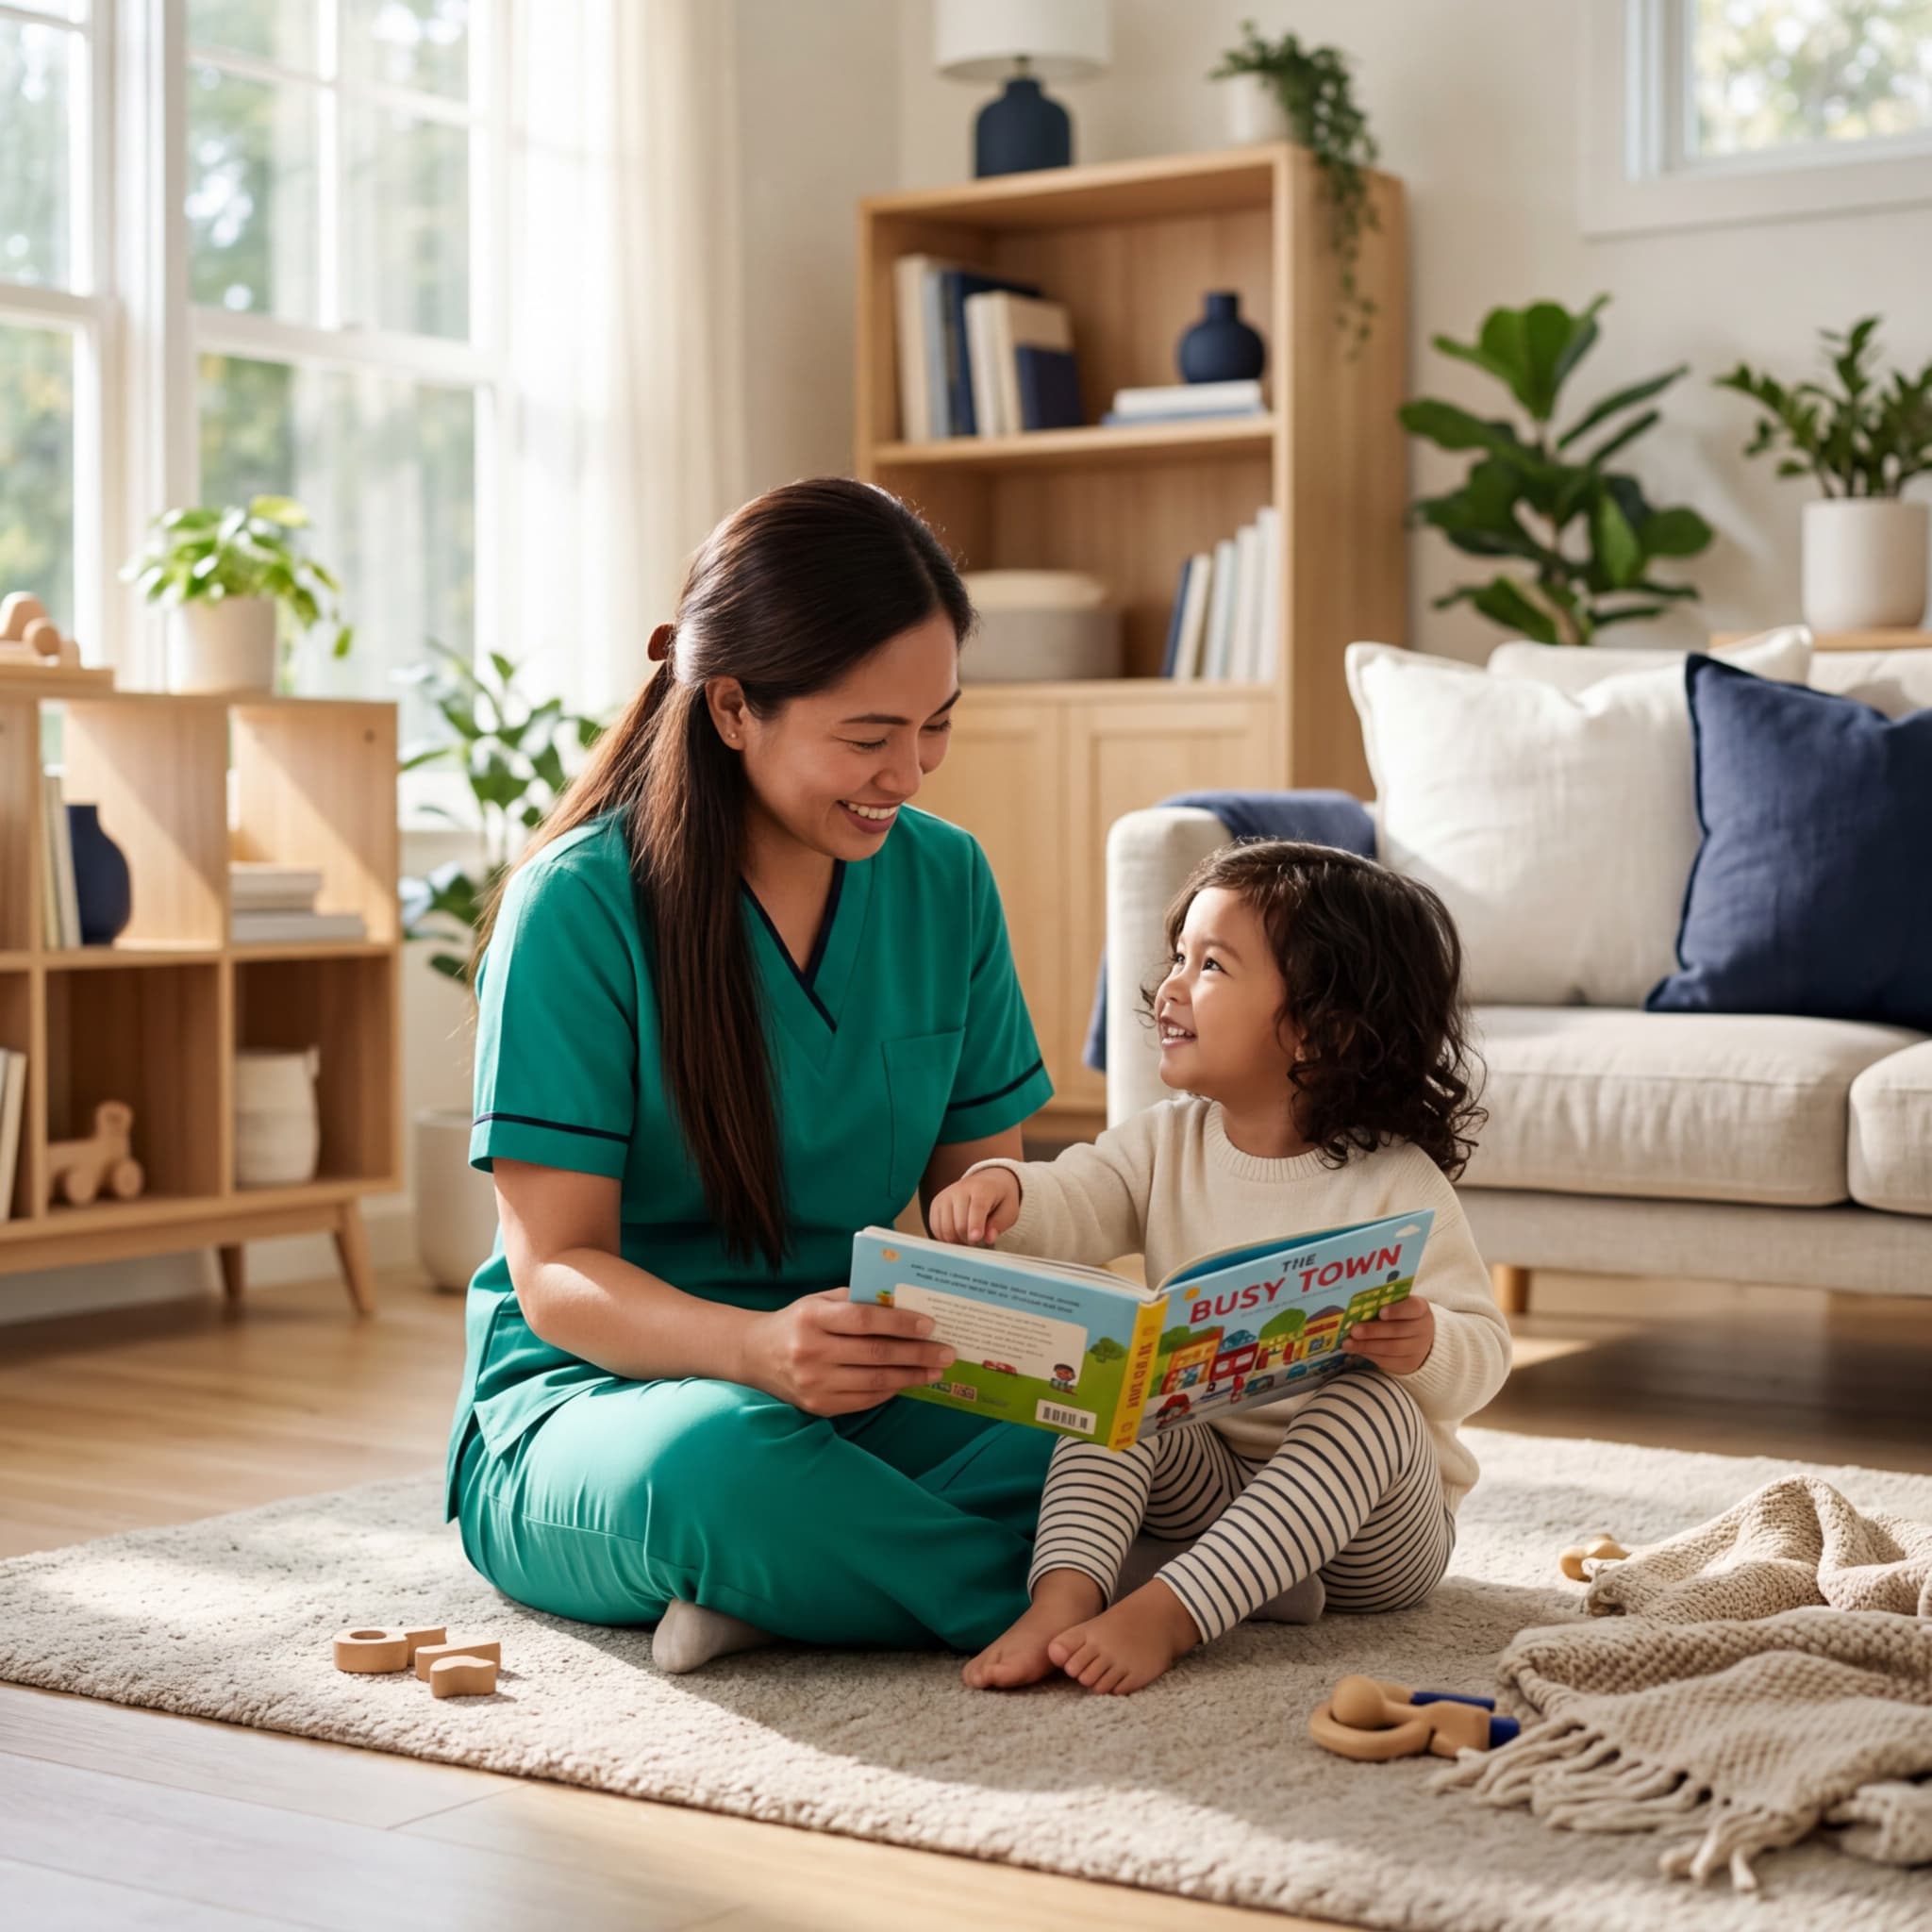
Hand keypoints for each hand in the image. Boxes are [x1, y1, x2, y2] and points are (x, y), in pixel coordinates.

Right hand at [741, 1287, 956, 1416]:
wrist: (755, 1356)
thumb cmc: (797, 1321)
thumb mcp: (820, 1301)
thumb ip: (857, 1301)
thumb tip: (904, 1306)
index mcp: (812, 1318)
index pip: (865, 1320)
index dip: (900, 1323)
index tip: (930, 1325)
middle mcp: (811, 1352)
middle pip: (876, 1354)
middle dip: (917, 1354)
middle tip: (946, 1352)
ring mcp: (814, 1383)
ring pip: (875, 1382)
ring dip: (911, 1376)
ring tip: (936, 1370)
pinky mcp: (818, 1406)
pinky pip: (864, 1400)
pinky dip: (890, 1390)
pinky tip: (908, 1381)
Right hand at [928, 1167, 1021, 1246]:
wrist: (987, 1181)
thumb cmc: (999, 1199)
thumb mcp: (1009, 1210)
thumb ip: (999, 1224)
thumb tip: (988, 1239)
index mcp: (982, 1188)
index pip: (977, 1208)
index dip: (975, 1225)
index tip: (976, 1238)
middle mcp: (960, 1189)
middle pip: (960, 1224)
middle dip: (969, 1240)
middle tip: (979, 1241)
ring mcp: (945, 1195)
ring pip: (945, 1228)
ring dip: (957, 1241)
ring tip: (969, 1238)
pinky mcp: (936, 1203)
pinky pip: (936, 1228)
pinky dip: (945, 1238)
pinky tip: (957, 1235)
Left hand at [1342, 1297, 1434, 1375]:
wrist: (1420, 1339)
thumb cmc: (1401, 1316)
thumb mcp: (1398, 1305)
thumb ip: (1382, 1304)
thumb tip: (1357, 1309)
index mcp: (1420, 1309)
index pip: (1413, 1308)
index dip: (1397, 1310)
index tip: (1381, 1312)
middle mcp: (1423, 1329)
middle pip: (1398, 1330)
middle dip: (1373, 1331)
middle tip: (1354, 1330)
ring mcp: (1418, 1348)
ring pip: (1391, 1348)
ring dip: (1367, 1346)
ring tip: (1348, 1343)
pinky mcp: (1408, 1363)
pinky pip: (1388, 1361)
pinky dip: (1370, 1355)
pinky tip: (1356, 1350)